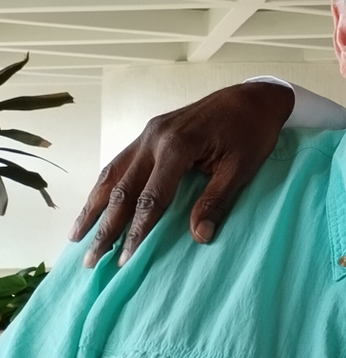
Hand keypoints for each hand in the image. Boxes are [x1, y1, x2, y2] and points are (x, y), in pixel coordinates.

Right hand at [70, 82, 293, 266]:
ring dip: (94, 206)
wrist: (254, 97)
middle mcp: (153, 138)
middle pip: (122, 190)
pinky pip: (120, 162)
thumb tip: (199, 237)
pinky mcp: (150, 132)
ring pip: (113, 174)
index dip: (137, 232)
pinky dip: (106, 185)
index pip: (151, 199)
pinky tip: (97, 202)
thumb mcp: (242, 168)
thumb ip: (217, 200)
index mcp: (177, 146)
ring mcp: (148, 133)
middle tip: (91, 260)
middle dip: (105, 227)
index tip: (125, 260)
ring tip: (78, 236)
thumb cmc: (253, 132)